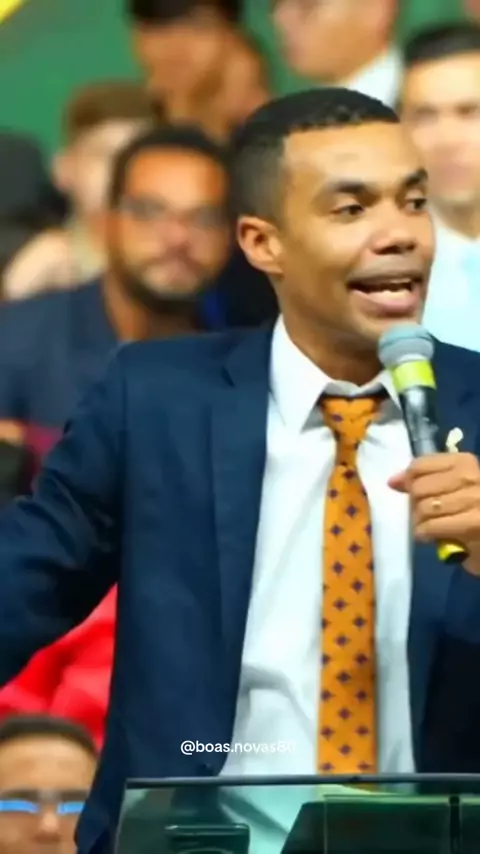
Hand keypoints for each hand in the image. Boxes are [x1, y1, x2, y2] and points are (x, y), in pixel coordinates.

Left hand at [389, 453, 479, 574]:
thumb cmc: (472, 510)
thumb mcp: (453, 488)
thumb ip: (426, 479)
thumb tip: (393, 481)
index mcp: (465, 462)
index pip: (419, 465)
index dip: (409, 482)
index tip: (414, 493)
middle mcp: (471, 477)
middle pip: (419, 488)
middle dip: (416, 505)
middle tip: (427, 515)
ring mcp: (474, 500)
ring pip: (423, 508)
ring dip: (420, 522)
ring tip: (430, 526)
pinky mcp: (473, 524)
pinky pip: (430, 526)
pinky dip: (424, 534)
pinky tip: (432, 536)